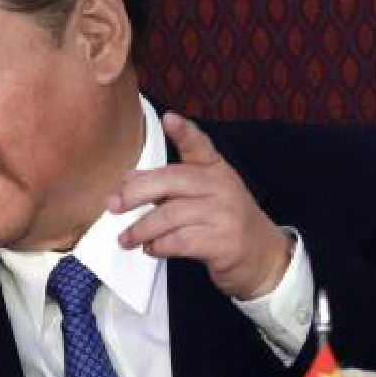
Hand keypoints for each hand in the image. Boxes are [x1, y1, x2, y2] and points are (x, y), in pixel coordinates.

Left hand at [113, 110, 293, 300]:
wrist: (262, 257)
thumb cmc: (222, 223)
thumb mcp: (199, 197)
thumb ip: (166, 186)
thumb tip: (126, 179)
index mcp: (216, 170)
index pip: (200, 146)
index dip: (184, 132)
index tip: (169, 118)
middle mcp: (222, 187)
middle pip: (171, 181)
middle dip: (135, 193)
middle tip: (113, 206)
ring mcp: (225, 214)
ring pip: (170, 216)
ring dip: (141, 229)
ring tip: (126, 238)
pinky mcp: (223, 242)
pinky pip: (179, 241)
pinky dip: (157, 247)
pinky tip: (151, 249)